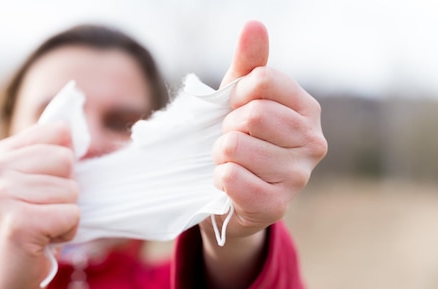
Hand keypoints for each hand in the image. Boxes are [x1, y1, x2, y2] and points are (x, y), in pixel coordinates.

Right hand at [0, 122, 79, 288]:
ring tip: (41, 224)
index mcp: (1, 152)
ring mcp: (3, 195)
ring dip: (65, 213)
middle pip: (67, 160)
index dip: (64, 163)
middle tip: (42, 209)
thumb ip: (51, 151)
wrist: (3, 269)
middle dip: (66, 190)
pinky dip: (66, 231)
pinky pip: (72, 215)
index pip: (60, 132)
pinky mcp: (18, 222)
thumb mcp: (34, 179)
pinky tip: (43, 238)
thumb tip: (73, 130)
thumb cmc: (28, 221)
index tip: (43, 185)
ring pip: (71, 190)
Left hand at [199, 20, 326, 287]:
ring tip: (230, 162)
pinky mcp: (277, 206)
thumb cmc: (238, 139)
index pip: (264, 80)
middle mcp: (313, 142)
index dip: (237, 93)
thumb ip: (248, 63)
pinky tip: (228, 183)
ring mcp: (298, 177)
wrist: (227, 194)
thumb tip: (254, 25)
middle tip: (231, 140)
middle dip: (228, 126)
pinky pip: (232, 178)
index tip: (236, 109)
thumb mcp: (238, 99)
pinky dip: (219, 178)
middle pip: (252, 114)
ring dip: (220, 154)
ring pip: (237, 146)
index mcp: (308, 109)